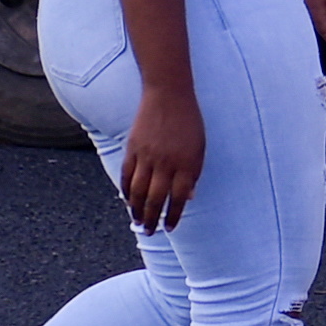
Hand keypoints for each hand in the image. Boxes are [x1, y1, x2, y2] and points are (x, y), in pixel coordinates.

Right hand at [119, 84, 206, 233]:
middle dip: (152, 219)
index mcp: (186, 164)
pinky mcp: (133, 148)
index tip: (170, 227)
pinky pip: (127, 175)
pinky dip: (126, 190)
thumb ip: (194, 173)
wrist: (168, 94)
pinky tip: (128, 200)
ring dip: (137, 209)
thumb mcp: (199, 148)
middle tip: (150, 232)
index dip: (174, 216)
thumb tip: (188, 198)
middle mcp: (166, 163)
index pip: (179, 198)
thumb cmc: (189, 121)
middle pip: (156, 199)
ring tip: (137, 221)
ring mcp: (147, 156)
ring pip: (139, 191)